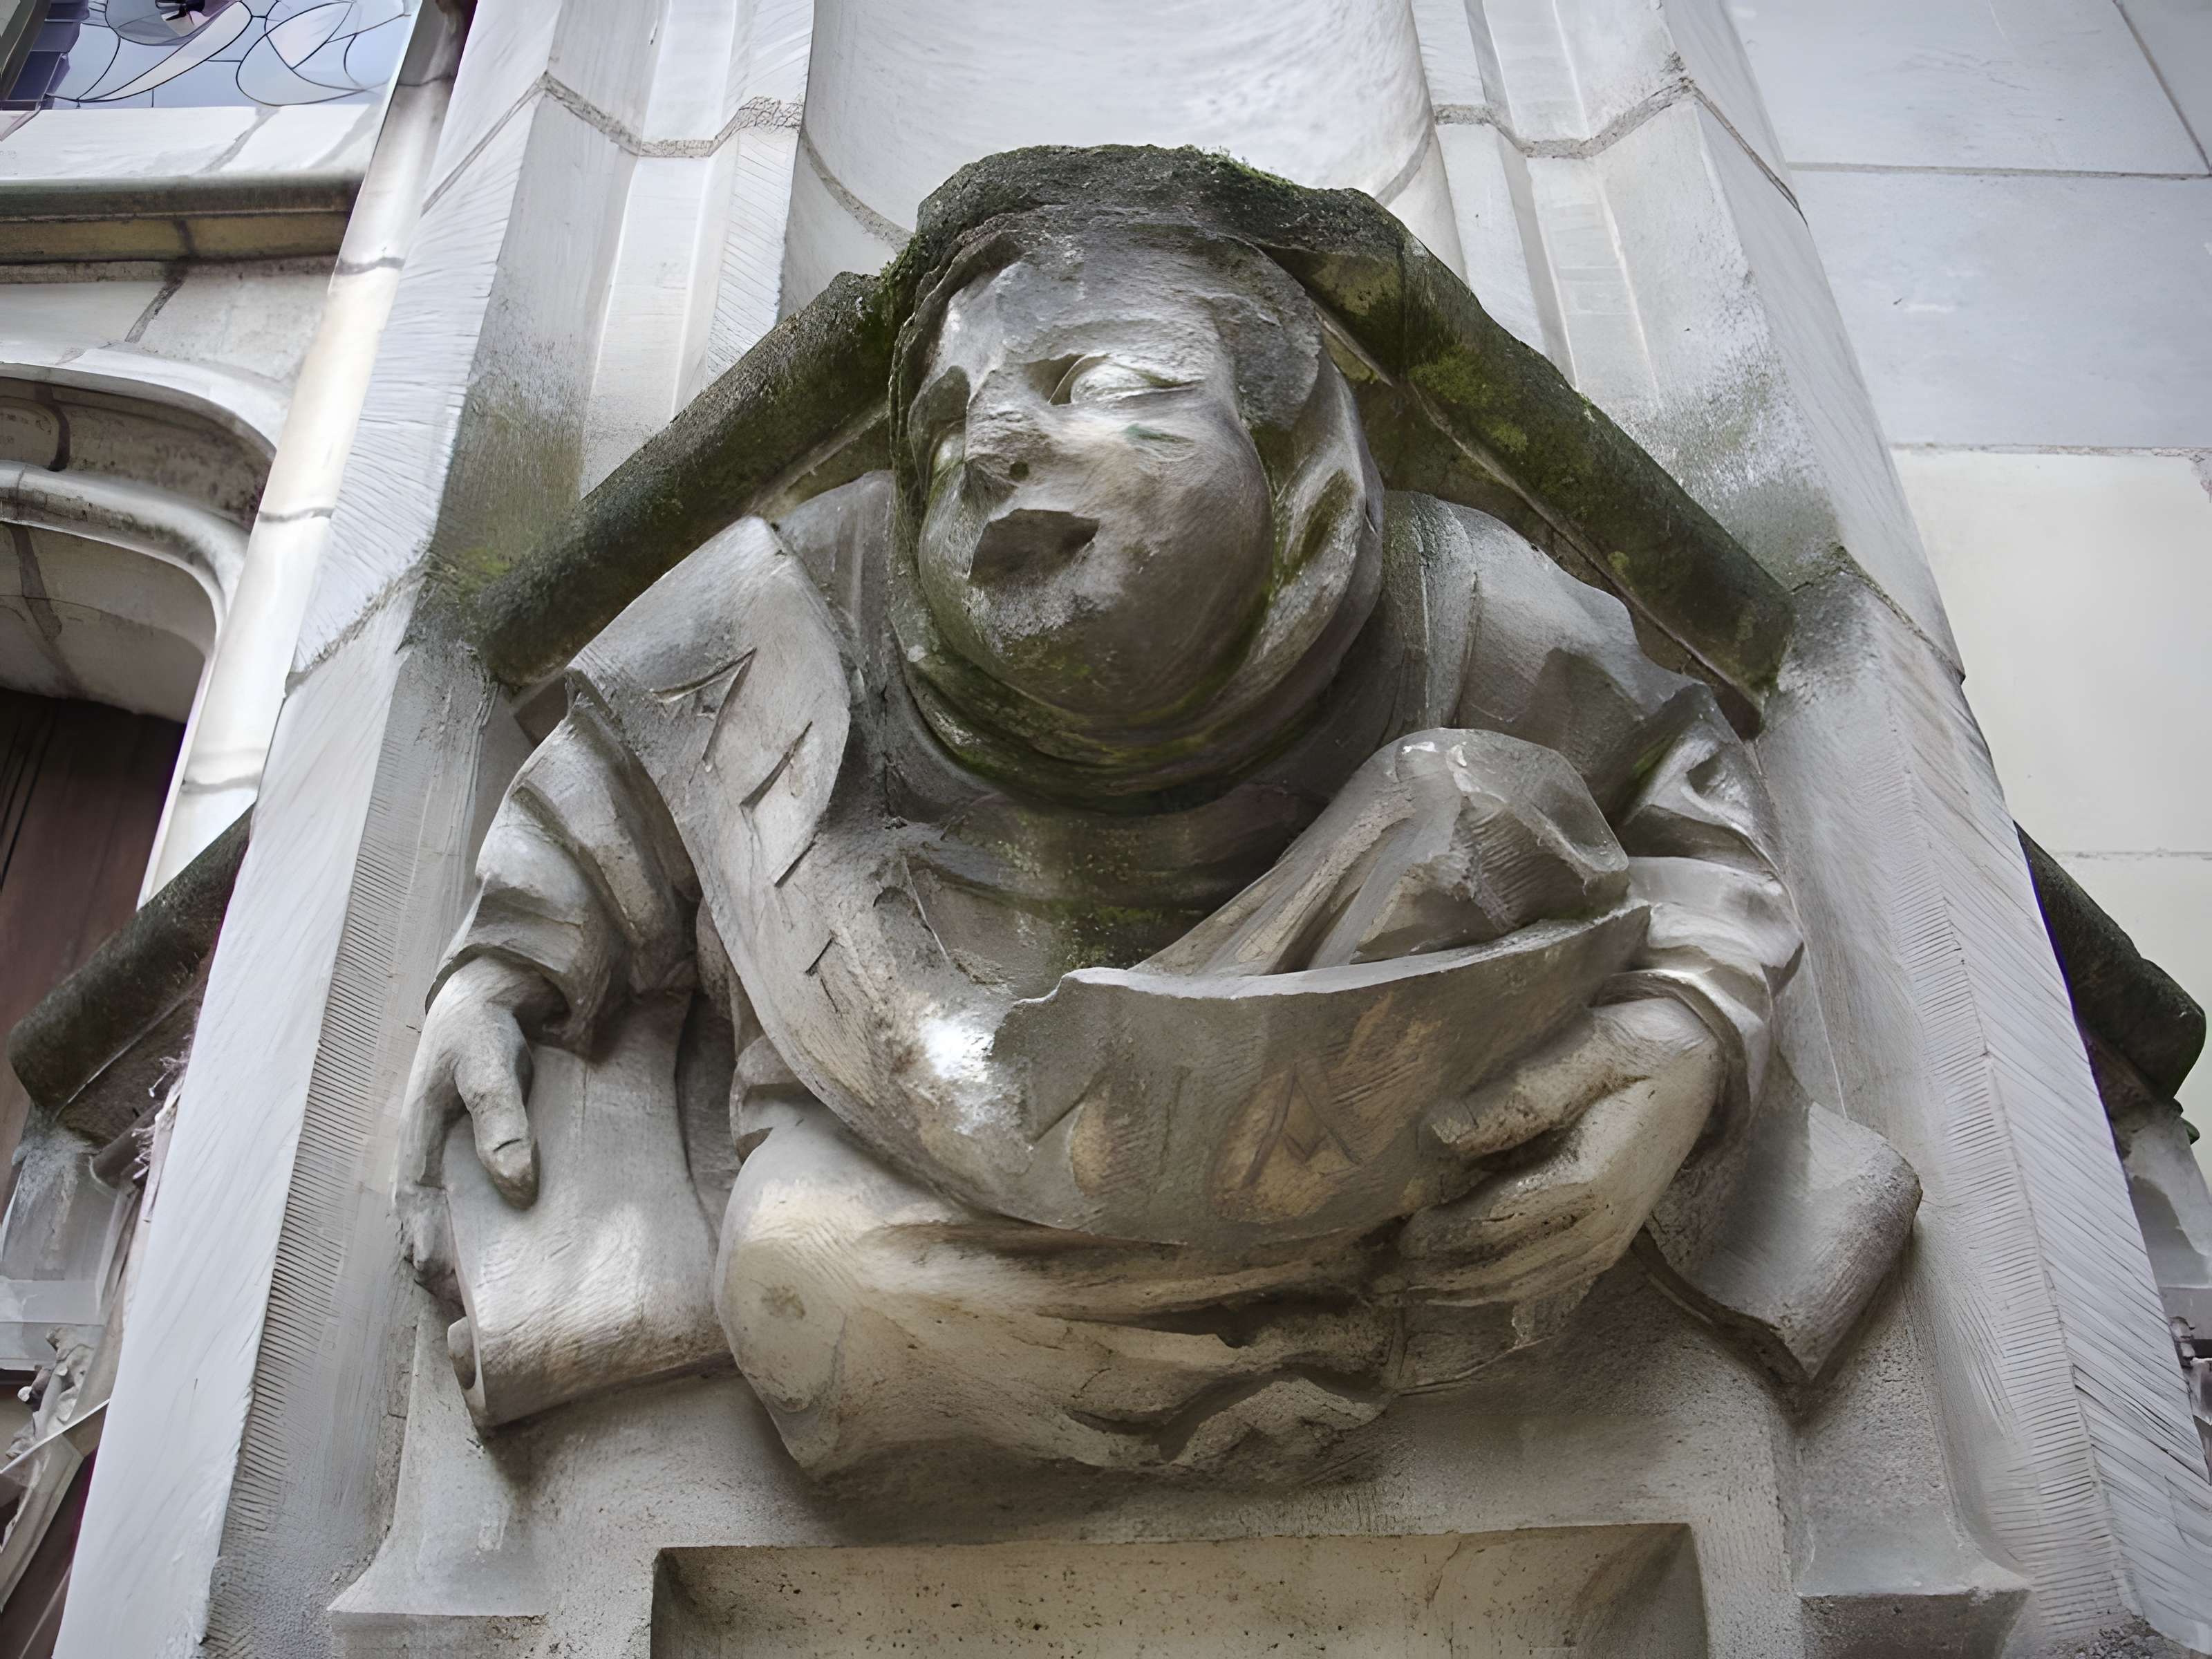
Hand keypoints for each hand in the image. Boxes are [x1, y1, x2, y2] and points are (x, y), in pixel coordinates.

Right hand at [396, 957, 561, 1282]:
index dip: (433, 1260)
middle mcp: (440, 1165)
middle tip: (495, 1322)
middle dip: (461, 1279)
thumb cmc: (483, 1026)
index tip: (456, 1296)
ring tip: (527, 1308)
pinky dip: (518, 1236)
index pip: (418, 1220)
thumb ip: (499, 1115)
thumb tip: (517, 1183)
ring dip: (491, 1264)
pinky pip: (506, 1208)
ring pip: (474, 1229)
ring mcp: (470, 1166)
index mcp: (421, 1146)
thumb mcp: (486, 1060)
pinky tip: (553, 1258)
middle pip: (443, 1236)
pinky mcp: (504, 1160)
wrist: (504, 991)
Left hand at [1404, 997, 1723, 1304]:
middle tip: (1368, 1279)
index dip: (1443, 1237)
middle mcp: (1599, 1230)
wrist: (1696, 1066)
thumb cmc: (1629, 1048)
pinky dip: (1484, 1291)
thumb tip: (1439, 1132)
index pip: (1500, 1224)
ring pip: (1514, 1287)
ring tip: (1390, 1289)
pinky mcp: (1598, 1246)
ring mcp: (1602, 1245)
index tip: (1392, 1234)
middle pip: (1500, 1269)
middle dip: (1432, 1279)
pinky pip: (1535, 1284)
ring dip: (1451, 1293)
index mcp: (1592, 1182)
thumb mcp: (1582, 1050)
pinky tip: (1443, 1287)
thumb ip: (1518, 1095)